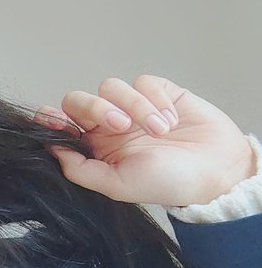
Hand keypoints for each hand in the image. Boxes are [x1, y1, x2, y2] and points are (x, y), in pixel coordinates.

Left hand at [34, 74, 255, 205]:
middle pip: (79, 100)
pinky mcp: (157, 92)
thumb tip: (52, 150)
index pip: (62, 125)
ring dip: (136, 107)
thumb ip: (81, 170)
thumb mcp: (119, 185)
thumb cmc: (168, 183)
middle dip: (96, 108)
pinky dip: (156, 100)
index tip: (54, 121)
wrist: (216, 171)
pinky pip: (143, 82)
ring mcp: (131, 107)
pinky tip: (172, 119)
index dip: (51, 119)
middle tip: (121, 126)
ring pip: (111, 87)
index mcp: (94, 149)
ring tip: (160, 130)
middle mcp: (108, 126)